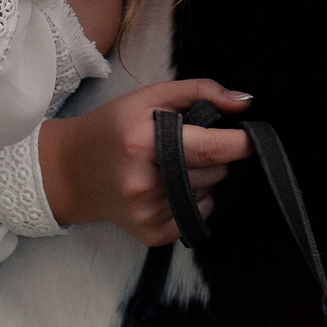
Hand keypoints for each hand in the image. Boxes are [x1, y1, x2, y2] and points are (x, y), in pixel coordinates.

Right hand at [37, 79, 252, 243]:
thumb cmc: (114, 128)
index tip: (254, 137)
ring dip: (201, 178)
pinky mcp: (152, 234)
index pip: (210, 149)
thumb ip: (199, 91)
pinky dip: (193, 200)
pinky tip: (167, 187)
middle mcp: (145, 184)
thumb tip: (244, 101)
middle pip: (214, 171)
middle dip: (214, 156)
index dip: (240, 143)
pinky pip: (198, 216)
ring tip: (169, 166)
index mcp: (144, 144)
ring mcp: (147, 214)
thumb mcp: (150, 97)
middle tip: (186, 145)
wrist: (72, 171)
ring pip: (209, 193)